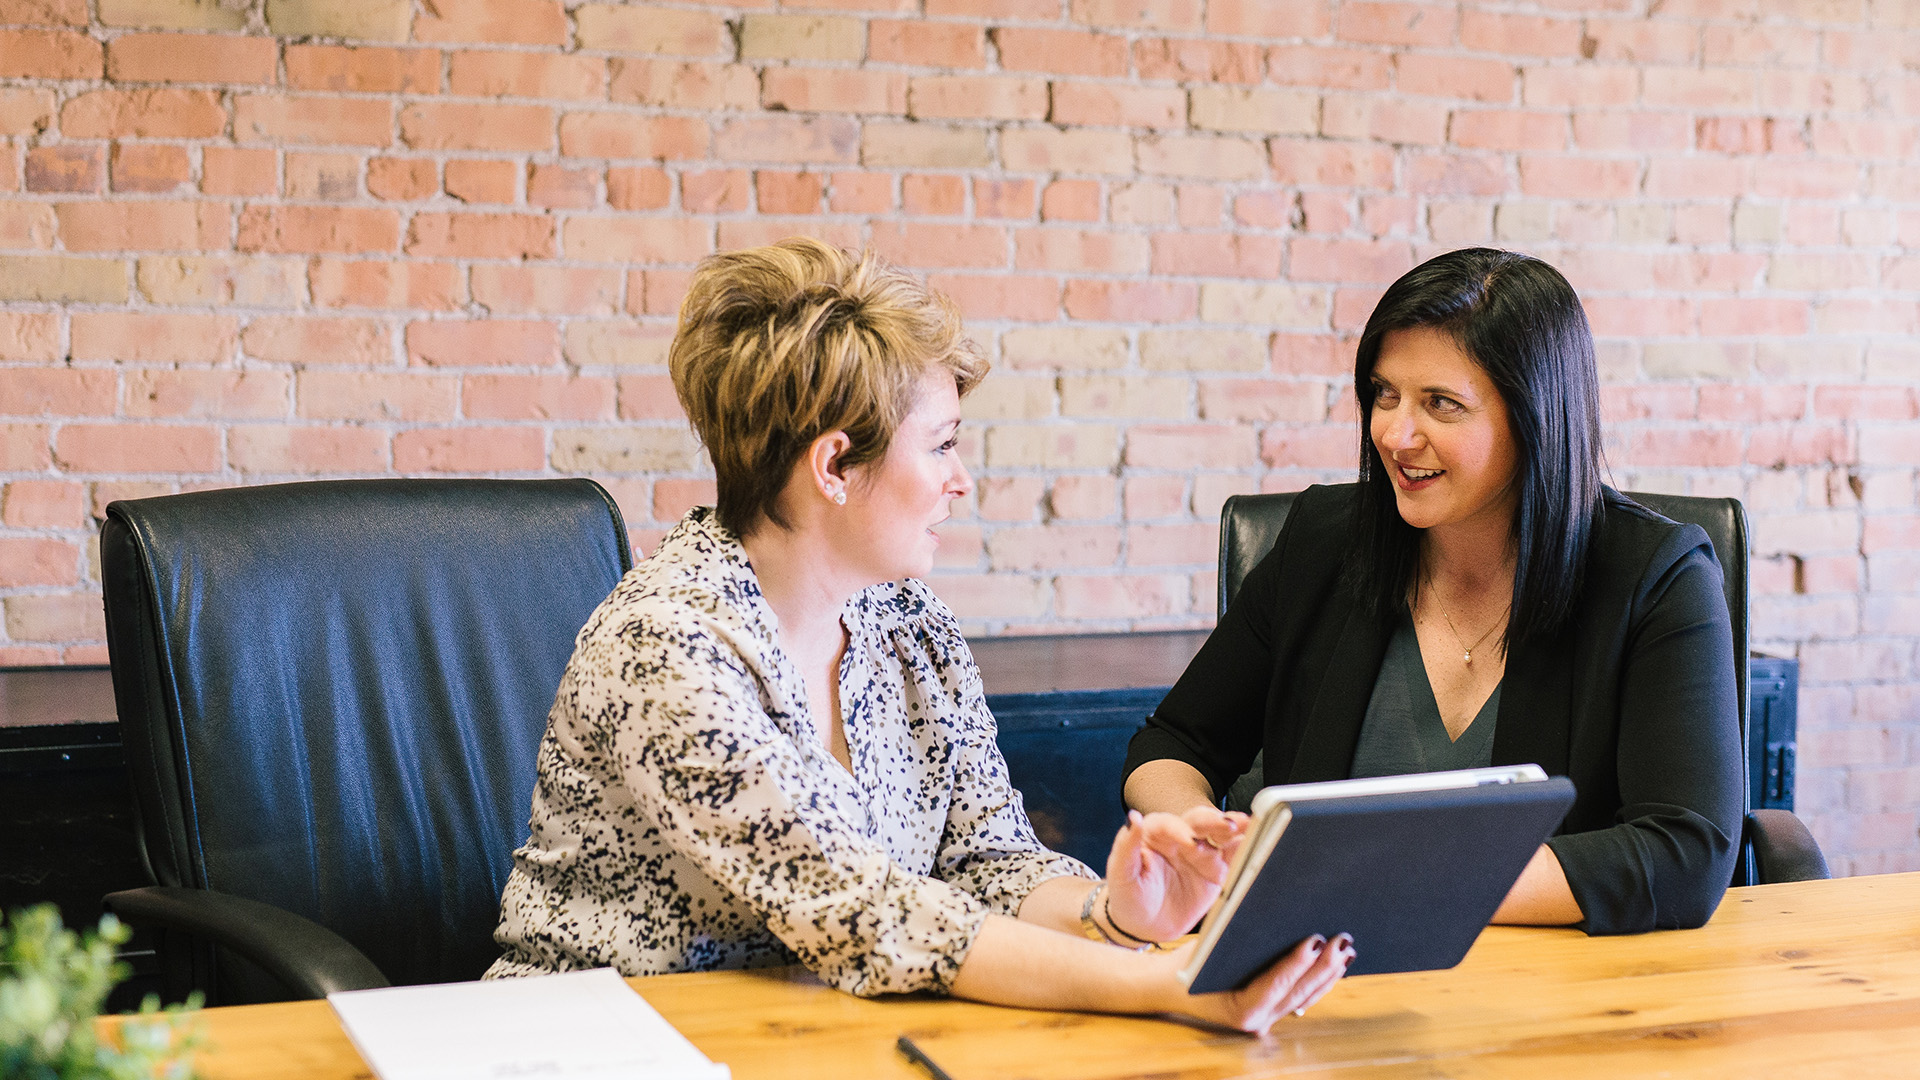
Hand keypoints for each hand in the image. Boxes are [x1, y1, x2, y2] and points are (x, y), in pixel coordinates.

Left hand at [1103, 806, 1249, 942]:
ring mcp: (1201, 853)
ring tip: (1249, 825)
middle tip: (1228, 825)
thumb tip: (1133, 818)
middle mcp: (1181, 837)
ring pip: (1220, 835)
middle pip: (1199, 822)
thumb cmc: (1129, 897)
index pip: (1169, 824)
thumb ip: (1126, 846)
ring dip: (1235, 829)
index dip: (1179, 830)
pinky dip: (1246, 848)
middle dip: (1214, 822)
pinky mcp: (1217, 870)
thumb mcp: (1121, 874)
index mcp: (1155, 833)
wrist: (1145, 926)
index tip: (1188, 842)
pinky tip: (1258, 842)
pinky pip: (1233, 856)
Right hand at [1161, 933, 1354, 1033]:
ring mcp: (1266, 1020)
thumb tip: (1273, 914)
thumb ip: (1237, 938)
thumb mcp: (1207, 949)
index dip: (1297, 963)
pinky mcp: (1272, 1011)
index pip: (1274, 985)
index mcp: (1239, 1009)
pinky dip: (1319, 980)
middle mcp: (1257, 1021)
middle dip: (1324, 966)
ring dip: (1328, 974)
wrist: (1170, 988)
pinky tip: (1335, 964)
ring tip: (1346, 949)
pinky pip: (1301, 998)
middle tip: (1342, 941)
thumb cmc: (1187, 964)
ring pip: (1305, 998)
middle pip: (1298, 993)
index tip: (1316, 941)